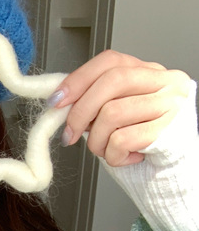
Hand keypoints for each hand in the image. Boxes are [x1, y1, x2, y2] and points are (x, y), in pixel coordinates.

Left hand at [48, 50, 191, 166]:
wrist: (174, 169)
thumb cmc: (143, 141)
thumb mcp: (119, 113)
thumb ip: (96, 102)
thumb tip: (61, 103)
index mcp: (150, 71)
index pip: (110, 61)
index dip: (78, 79)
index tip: (57, 101)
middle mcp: (165, 81)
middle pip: (111, 81)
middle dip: (80, 111)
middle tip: (69, 134)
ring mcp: (171, 104)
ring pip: (112, 113)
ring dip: (97, 141)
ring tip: (105, 150)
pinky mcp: (169, 131)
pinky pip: (122, 140)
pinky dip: (113, 155)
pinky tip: (124, 157)